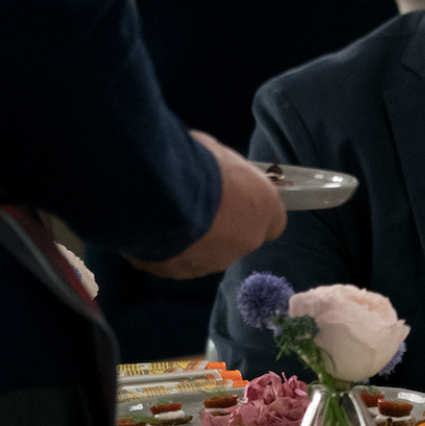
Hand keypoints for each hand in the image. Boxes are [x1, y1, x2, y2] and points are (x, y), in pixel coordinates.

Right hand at [131, 132, 286, 278]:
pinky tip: (151, 230)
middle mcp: (247, 240)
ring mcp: (214, 261)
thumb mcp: (219, 153)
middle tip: (194, 205)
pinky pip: (175, 261)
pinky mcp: (181, 271)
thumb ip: (225, 173)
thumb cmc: (193, 162)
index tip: (236, 201)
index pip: (272, 222)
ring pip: (207, 254)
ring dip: (193, 240)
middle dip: (219, 226)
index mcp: (264, 207)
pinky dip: (166, 248)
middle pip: (237, 239)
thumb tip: (216, 171)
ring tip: (167, 218)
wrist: (157, 193)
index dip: (253, 211)